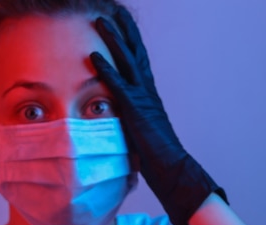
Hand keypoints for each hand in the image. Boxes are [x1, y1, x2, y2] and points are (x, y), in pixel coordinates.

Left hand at [90, 7, 226, 224]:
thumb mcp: (140, 132)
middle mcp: (147, 91)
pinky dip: (106, 69)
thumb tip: (119, 121)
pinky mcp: (135, 111)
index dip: (129, 42)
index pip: (138, 62)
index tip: (120, 25)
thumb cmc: (157, 156)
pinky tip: (94, 56)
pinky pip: (118, 85)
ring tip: (100, 21)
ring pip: (127, 62)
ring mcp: (143, 99)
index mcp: (148, 96)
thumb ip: (131, 121)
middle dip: (123, 30)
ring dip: (113, 40)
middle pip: (135, 52)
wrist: (172, 168)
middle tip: (113, 10)